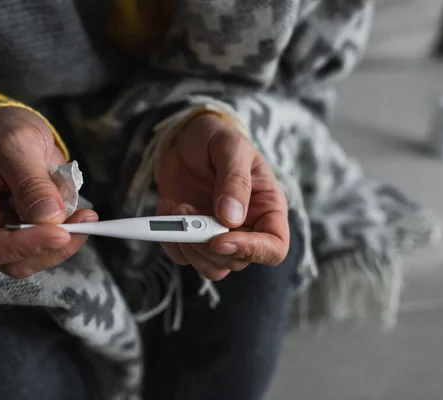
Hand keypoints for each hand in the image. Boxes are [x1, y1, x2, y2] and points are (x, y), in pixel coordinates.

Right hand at [0, 107, 97, 278]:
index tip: (59, 233)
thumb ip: (31, 181)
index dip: (21, 246)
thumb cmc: (4, 130)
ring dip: (66, 242)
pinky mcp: (30, 230)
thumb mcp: (16, 144)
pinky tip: (83, 214)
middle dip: (50, 247)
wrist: (17, 128)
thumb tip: (49, 217)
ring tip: (86, 215)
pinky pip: (51, 244)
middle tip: (82, 222)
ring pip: (35, 257)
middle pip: (12, 260)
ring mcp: (6, 231)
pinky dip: (71, 233)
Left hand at [157, 113, 289, 279]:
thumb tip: (231, 218)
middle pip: (237, 261)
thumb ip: (235, 180)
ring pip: (212, 267)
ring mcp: (219, 235)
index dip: (251, 251)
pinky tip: (168, 207)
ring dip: (188, 246)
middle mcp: (247, 229)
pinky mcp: (193, 237)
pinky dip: (169, 239)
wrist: (186, 138)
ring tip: (177, 208)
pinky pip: (183, 257)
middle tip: (187, 211)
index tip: (219, 239)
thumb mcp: (230, 146)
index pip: (274, 248)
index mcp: (268, 208)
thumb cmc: (217, 138)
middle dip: (207, 244)